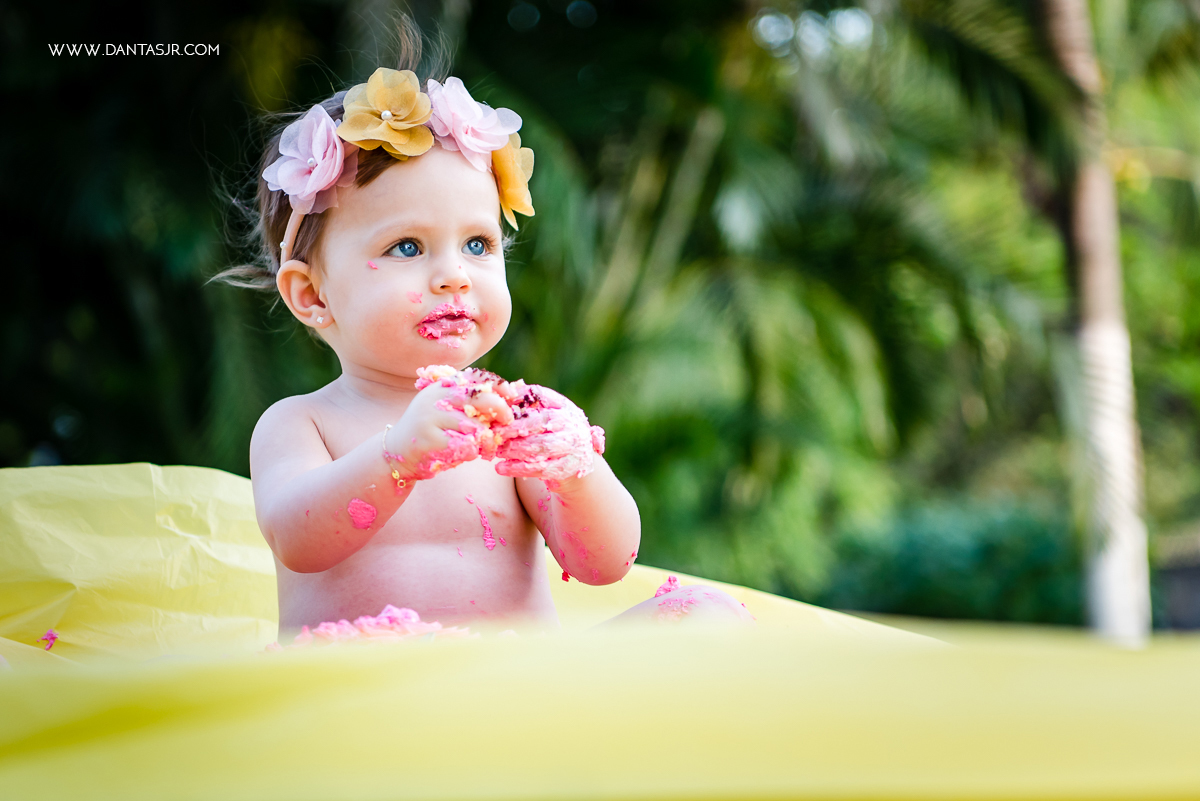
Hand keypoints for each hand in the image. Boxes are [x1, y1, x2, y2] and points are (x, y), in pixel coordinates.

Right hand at [385, 380, 512, 481]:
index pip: (478, 378)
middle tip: (507, 423)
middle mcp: (437, 397)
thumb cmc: (433, 431)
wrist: (397, 452)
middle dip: (501, 411)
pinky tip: (461, 455)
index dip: (500, 386)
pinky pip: (466, 447)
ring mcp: (431, 417)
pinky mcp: (429, 439)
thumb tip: (509, 399)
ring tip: (481, 449)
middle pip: (482, 399)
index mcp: (444, 386)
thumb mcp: (448, 409)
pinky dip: (471, 454)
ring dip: (485, 442)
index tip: (513, 397)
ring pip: (477, 428)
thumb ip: (471, 403)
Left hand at [492, 384, 604, 485]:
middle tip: (492, 433)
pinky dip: (518, 469)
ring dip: (513, 449)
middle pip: (540, 422)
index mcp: (564, 406)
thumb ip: (529, 405)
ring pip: (539, 446)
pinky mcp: (567, 468)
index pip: (542, 396)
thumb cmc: (555, 433)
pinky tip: (501, 468)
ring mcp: (571, 447)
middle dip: (512, 428)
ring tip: (495, 451)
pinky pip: (540, 468)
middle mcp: (571, 424)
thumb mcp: (548, 414)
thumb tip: (504, 393)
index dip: (521, 398)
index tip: (501, 405)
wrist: (578, 461)